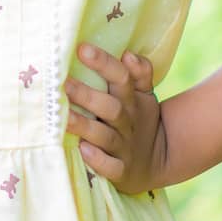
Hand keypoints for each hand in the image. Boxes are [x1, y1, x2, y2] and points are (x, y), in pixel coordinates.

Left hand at [64, 42, 167, 193]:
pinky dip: (98, 160)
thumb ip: (139, 74)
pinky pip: (111, 168)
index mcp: (131, 100)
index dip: (104, 63)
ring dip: (84, 126)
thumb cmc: (139, 120)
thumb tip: (129, 54)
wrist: (158, 161)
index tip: (81, 48)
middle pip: (110, 107)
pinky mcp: (122, 172)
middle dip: (87, 95)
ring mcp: (124, 148)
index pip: (121, 78)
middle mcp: (127, 123)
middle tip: (63, 82)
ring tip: (64, 117)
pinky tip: (83, 150)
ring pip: (104, 136)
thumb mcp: (144, 96)